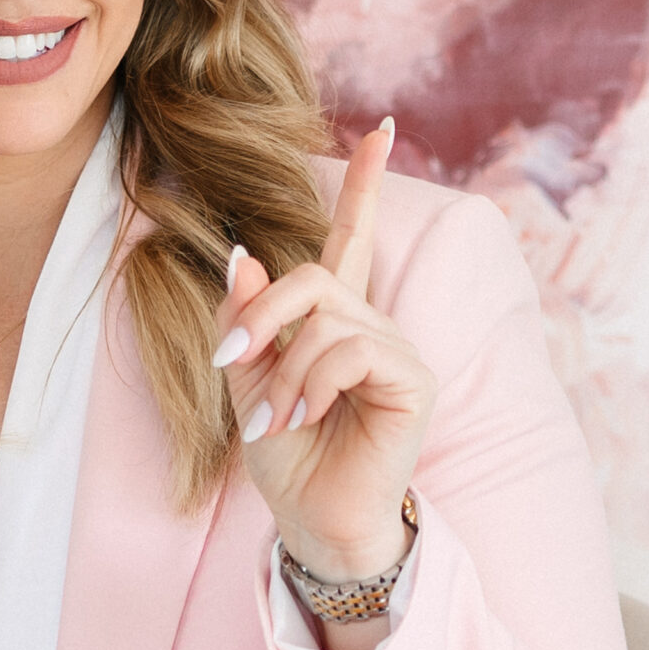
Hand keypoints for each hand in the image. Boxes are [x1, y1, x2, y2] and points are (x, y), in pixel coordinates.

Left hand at [213, 118, 433, 580]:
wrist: (314, 522)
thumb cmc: (287, 457)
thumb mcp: (248, 381)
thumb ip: (246, 319)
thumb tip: (242, 252)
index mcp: (336, 318)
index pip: (353, 237)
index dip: (364, 183)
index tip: (381, 127)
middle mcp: (373, 324)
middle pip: (313, 274)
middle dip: (264, 315)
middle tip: (235, 362)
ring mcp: (397, 350)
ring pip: (326, 317)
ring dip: (285, 371)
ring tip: (277, 419)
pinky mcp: (412, 378)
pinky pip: (349, 350)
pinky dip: (311, 383)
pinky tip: (304, 417)